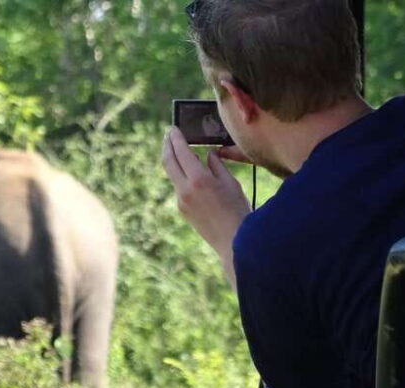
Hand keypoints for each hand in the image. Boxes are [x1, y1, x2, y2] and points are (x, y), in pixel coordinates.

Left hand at [161, 127, 250, 287]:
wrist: (233, 242)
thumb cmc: (238, 210)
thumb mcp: (230, 183)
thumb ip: (216, 165)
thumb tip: (207, 154)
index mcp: (199, 179)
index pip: (181, 152)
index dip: (176, 138)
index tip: (173, 128)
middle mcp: (185, 189)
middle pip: (168, 161)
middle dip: (167, 145)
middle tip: (168, 134)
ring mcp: (181, 200)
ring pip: (172, 174)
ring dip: (173, 160)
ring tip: (176, 149)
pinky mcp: (182, 209)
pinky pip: (179, 187)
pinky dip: (181, 175)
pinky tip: (187, 171)